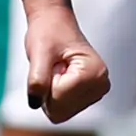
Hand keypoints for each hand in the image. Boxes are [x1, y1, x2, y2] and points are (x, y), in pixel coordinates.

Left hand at [22, 6, 109, 123]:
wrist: (54, 23)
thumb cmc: (47, 33)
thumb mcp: (39, 53)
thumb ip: (37, 78)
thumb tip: (35, 104)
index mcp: (94, 73)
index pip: (58, 101)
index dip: (46, 84)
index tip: (53, 63)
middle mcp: (101, 86)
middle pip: (60, 111)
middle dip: (49, 91)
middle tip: (54, 67)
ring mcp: (97, 93)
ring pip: (60, 113)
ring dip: (51, 93)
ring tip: (58, 70)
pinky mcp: (89, 96)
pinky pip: (62, 110)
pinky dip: (55, 95)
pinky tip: (61, 76)